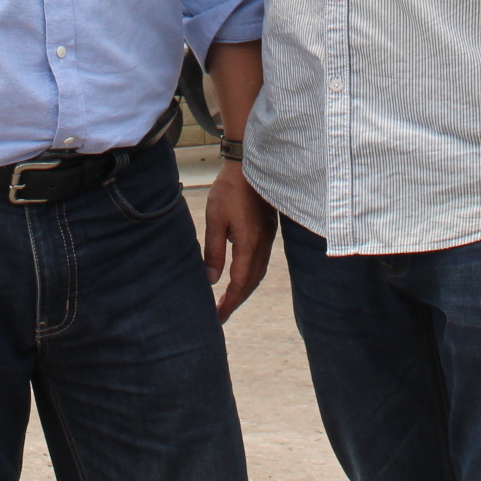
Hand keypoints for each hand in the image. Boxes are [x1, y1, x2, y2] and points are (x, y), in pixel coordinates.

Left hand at [201, 162, 275, 321]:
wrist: (248, 163)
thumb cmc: (229, 189)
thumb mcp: (215, 219)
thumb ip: (214, 251)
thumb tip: (212, 279)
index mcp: (250, 243)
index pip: (240, 282)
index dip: (230, 302)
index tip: (219, 316)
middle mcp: (263, 244)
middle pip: (252, 281)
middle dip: (237, 299)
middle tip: (221, 314)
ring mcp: (269, 237)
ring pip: (258, 272)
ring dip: (244, 288)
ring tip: (229, 299)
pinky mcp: (268, 229)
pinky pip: (261, 260)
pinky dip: (251, 274)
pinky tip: (240, 274)